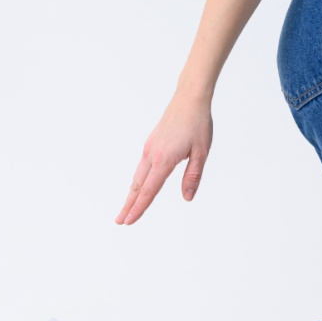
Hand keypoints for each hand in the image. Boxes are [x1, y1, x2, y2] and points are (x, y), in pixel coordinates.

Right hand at [116, 91, 212, 224]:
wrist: (189, 98)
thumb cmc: (197, 124)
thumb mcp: (201, 153)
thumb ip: (193, 177)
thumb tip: (187, 198)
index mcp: (164, 159)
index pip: (149, 190)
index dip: (139, 207)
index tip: (130, 220)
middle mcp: (152, 155)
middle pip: (137, 186)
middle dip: (128, 205)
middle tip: (120, 221)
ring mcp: (150, 149)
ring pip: (137, 177)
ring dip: (131, 195)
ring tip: (125, 210)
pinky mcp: (151, 145)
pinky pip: (141, 168)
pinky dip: (137, 182)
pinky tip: (137, 189)